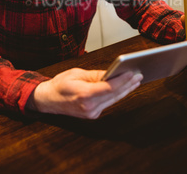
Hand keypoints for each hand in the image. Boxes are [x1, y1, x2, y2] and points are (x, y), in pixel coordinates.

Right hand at [27, 68, 142, 118]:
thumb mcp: (77, 73)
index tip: (132, 72)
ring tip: (135, 80)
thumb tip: (112, 73)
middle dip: (128, 84)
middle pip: (114, 95)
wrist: (48, 100)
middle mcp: (89, 107)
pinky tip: (124, 87)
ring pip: (113, 100)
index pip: (109, 88)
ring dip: (125, 90)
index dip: (122, 80)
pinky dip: (117, 94)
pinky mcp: (92, 114)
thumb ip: (96, 75)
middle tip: (138, 74)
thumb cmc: (60, 84)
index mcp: (84, 95)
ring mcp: (91, 113)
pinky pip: (108, 103)